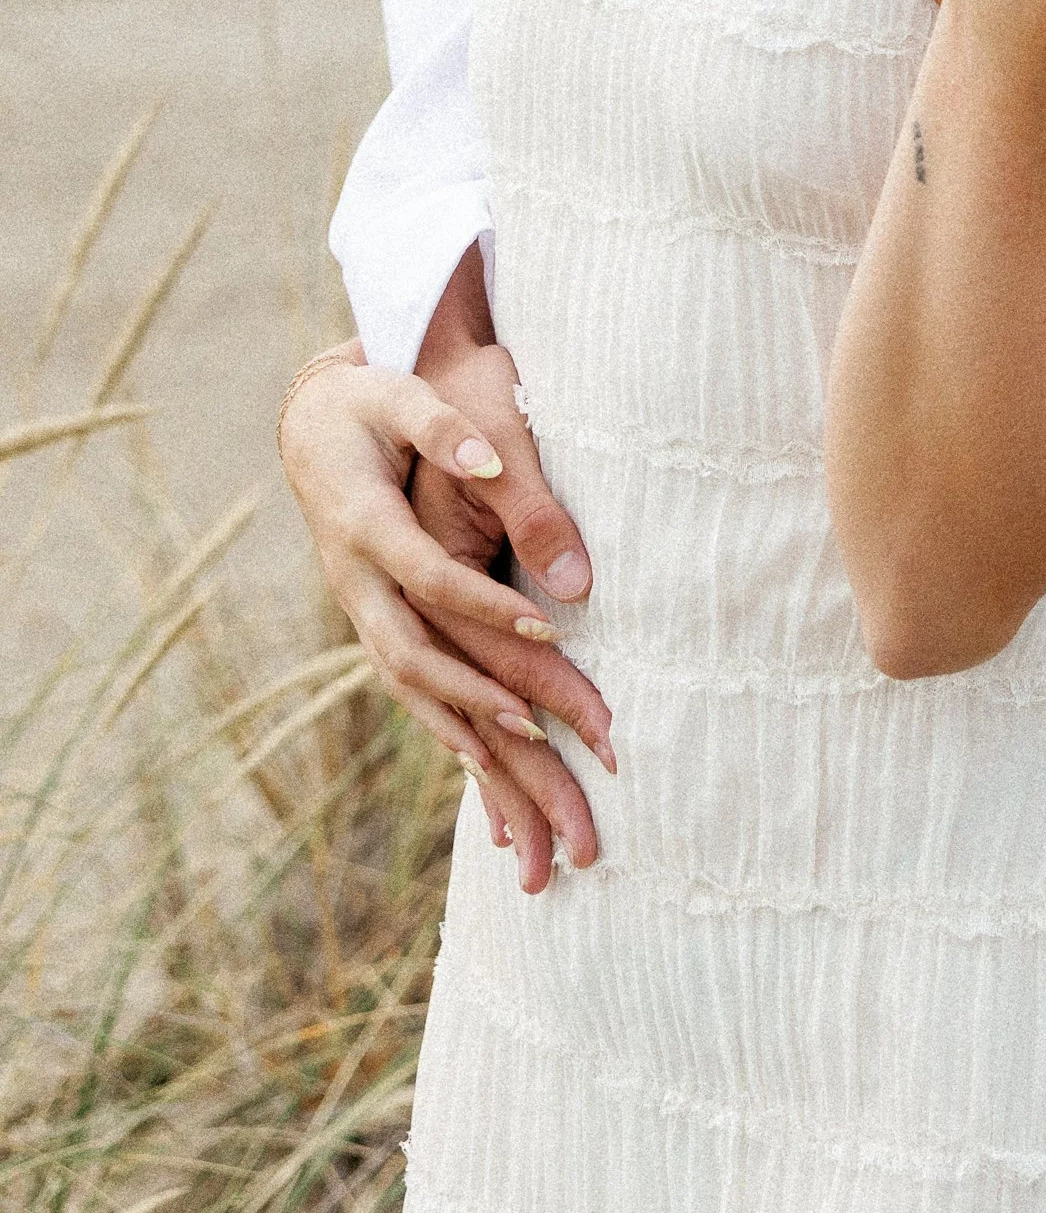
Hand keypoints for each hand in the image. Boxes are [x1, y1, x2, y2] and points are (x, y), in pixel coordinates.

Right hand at [279, 348, 613, 895]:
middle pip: (425, 665)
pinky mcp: (382, 627)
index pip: (432, 581)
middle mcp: (358, 586)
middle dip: (494, 715)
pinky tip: (496, 785)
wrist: (315, 421)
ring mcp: (365, 614)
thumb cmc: (376, 402)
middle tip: (564, 750)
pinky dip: (456, 740)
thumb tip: (493, 466)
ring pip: (420, 697)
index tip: (550, 631)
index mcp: (365, 528)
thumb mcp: (408, 400)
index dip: (487, 607)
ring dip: (478, 752)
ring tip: (540, 813)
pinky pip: (419, 696)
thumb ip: (451, 435)